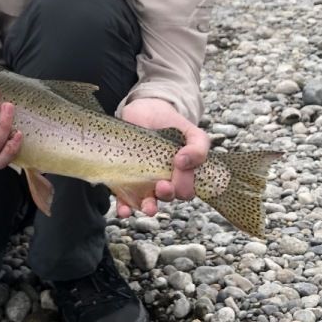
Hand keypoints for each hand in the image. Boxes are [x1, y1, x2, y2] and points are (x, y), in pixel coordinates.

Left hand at [116, 98, 209, 217]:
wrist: (143, 111)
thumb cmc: (169, 123)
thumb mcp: (189, 131)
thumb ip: (198, 146)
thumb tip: (184, 162)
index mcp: (182, 175)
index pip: (186, 189)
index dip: (185, 184)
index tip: (179, 165)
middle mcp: (164, 183)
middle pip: (168, 198)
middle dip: (167, 195)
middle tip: (162, 185)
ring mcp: (144, 184)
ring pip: (148, 203)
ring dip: (149, 207)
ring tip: (148, 206)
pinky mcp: (124, 181)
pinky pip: (124, 200)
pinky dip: (124, 208)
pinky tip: (123, 210)